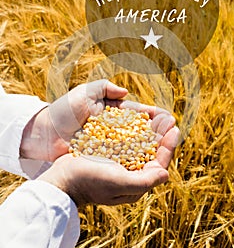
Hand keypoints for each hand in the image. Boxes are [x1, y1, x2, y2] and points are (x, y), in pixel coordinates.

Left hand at [20, 80, 178, 164]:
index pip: (138, 114)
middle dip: (158, 131)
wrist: (45, 133)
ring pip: (136, 145)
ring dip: (152, 146)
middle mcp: (114, 130)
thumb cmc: (63, 110)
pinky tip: (150, 161)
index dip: (153, 116)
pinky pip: (123, 159)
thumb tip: (125, 92)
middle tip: (174, 132)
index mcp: (112, 112)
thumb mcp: (84, 92)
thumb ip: (104, 87)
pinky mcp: (103, 158)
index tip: (168, 118)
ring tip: (168, 146)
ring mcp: (110, 145)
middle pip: (141, 130)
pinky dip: (137, 159)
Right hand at [37, 122, 178, 205]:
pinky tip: (137, 119)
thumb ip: (144, 181)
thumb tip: (166, 173)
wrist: (63, 179)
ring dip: (149, 130)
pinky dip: (133, 130)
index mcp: (137, 184)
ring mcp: (120, 164)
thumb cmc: (90, 182)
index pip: (159, 164)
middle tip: (168, 118)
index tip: (174, 129)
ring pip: (140, 145)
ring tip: (156, 116)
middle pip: (151, 152)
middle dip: (161, 135)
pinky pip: (126, 141)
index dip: (168, 146)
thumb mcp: (118, 184)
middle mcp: (131, 174)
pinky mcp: (110, 155)